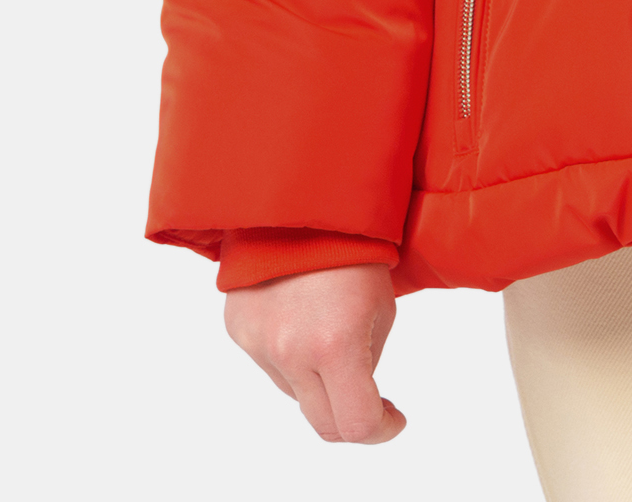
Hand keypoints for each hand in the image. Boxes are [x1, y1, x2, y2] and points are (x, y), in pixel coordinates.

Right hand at [223, 263, 405, 443]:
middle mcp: (291, 353)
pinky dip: (291, 353)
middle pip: (322, 421)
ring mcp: (258, 345)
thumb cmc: (355, 246)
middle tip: (374, 400)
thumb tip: (355, 387)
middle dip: (352, 416)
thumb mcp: (381, 306)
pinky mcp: (238, 332)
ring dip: (319, 380)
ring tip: (333, 329)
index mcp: (336, 344)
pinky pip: (270, 362)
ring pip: (295, 391)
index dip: (382, 430)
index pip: (356, 423)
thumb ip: (366, 359)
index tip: (394, 419)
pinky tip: (304, 314)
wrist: (302, 201)